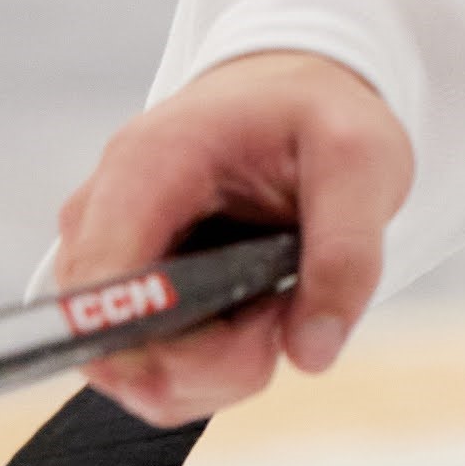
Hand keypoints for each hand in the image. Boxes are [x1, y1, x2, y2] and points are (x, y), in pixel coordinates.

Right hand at [46, 51, 412, 426]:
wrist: (291, 94)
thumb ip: (347, 252)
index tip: (261, 336)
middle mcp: (101, 216)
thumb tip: (311, 353)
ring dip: (215, 369)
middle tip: (285, 311)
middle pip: (112, 350)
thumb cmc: (317, 116)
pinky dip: (208, 365)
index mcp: (144, 166)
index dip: (168, 350)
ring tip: (275, 304)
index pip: (101, 295)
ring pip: (131, 372)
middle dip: (211, 366)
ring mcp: (104, 257)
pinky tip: (253, 316)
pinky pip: (148, 364)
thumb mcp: (363, 159)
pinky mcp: (122, 289)